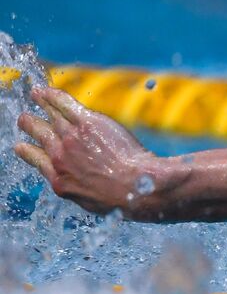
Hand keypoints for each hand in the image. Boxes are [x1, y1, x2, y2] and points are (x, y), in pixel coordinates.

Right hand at [14, 85, 156, 214]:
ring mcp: (72, 138)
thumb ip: (76, 188)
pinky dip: (50, 95)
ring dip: (40, 103)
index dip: (28, 151)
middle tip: (25, 120)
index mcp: (59, 180)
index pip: (36, 159)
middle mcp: (60, 157)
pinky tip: (43, 91)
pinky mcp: (87, 124)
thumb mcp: (90, 202)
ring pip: (50, 116)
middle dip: (30, 125)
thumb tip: (75, 183)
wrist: (139, 187)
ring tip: (35, 95)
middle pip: (39, 134)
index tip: (21, 146)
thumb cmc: (122, 199)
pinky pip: (63, 104)